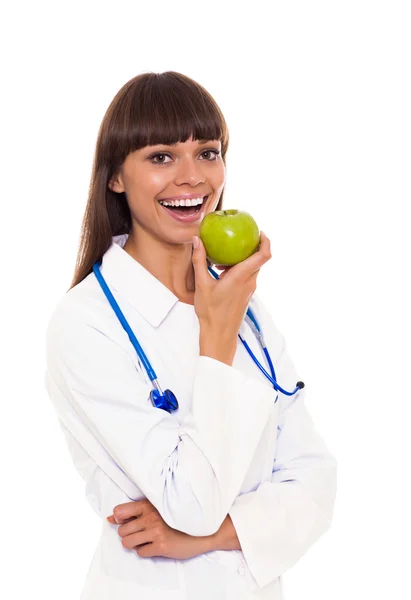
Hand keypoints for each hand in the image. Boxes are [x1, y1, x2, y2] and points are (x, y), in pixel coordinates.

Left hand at [106, 499, 211, 559]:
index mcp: (148, 504)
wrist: (201, 529)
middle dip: (128, 534)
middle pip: (122, 531)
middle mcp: (150, 516)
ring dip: (134, 544)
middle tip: (141, 533)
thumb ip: (133, 513)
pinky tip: (155, 545)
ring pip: (127, 543)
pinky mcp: (161, 545)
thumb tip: (109, 518)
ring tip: (146, 540)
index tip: (128, 522)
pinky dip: (145, 551)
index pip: (120, 511)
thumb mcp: (156, 509)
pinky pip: (140, 553)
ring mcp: (156, 531)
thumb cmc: (176, 518)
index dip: (120, 519)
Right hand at [192, 231, 271, 359]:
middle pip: (260, 259)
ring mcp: (249, 289)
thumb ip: (199, 261)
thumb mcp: (201, 285)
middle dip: (255, 246)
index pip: (263, 256)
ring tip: (229, 252)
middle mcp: (249, 282)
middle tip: (242, 236)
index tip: (261, 232)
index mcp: (241, 277)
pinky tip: (225, 270)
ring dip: (245, 258)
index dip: (266, 242)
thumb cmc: (210, 312)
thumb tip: (197, 241)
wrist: (219, 335)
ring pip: (254, 268)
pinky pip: (248, 276)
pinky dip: (241, 268)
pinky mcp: (246, 294)